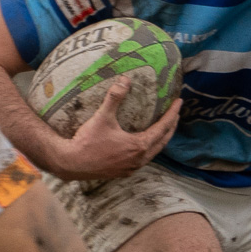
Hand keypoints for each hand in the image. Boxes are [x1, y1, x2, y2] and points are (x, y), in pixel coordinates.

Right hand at [46, 76, 179, 180]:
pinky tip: (144, 143)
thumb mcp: (102, 117)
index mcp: (139, 146)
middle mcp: (139, 159)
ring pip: (154, 152)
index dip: (172, 114)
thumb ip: (115, 97)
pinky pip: (143, 159)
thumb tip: (125, 79)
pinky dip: (149, 149)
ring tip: (164, 127)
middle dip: (171, 126)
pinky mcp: (123, 172)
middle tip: (175, 113)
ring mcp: (132, 168)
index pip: (163, 127)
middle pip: (163, 141)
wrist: (71, 163)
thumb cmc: (87, 141)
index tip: (179, 102)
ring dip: (161, 139)